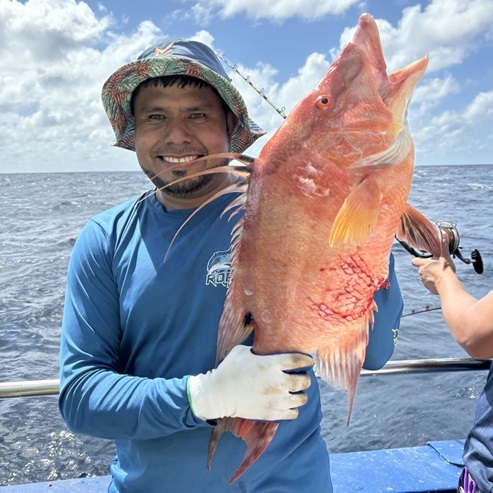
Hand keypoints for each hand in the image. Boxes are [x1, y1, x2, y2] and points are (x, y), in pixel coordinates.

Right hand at [187, 345, 313, 420]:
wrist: (218, 394)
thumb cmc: (229, 370)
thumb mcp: (242, 351)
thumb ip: (258, 349)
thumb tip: (265, 344)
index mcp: (271, 364)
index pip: (298, 361)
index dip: (307, 360)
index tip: (309, 361)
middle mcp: (277, 382)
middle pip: (304, 381)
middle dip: (305, 378)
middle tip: (301, 377)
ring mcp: (276, 399)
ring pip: (302, 399)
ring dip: (300, 394)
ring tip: (295, 391)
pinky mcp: (272, 413)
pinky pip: (293, 413)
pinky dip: (292, 408)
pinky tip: (287, 403)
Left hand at [412, 236, 455, 294]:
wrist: (446, 284)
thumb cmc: (444, 269)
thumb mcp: (445, 256)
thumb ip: (444, 246)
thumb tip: (444, 235)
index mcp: (423, 264)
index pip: (414, 261)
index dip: (417, 261)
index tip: (420, 261)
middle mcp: (421, 272)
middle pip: (421, 269)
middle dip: (427, 269)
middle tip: (436, 268)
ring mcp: (423, 281)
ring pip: (425, 277)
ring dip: (431, 276)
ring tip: (440, 275)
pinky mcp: (428, 288)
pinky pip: (430, 285)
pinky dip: (434, 283)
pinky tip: (441, 282)